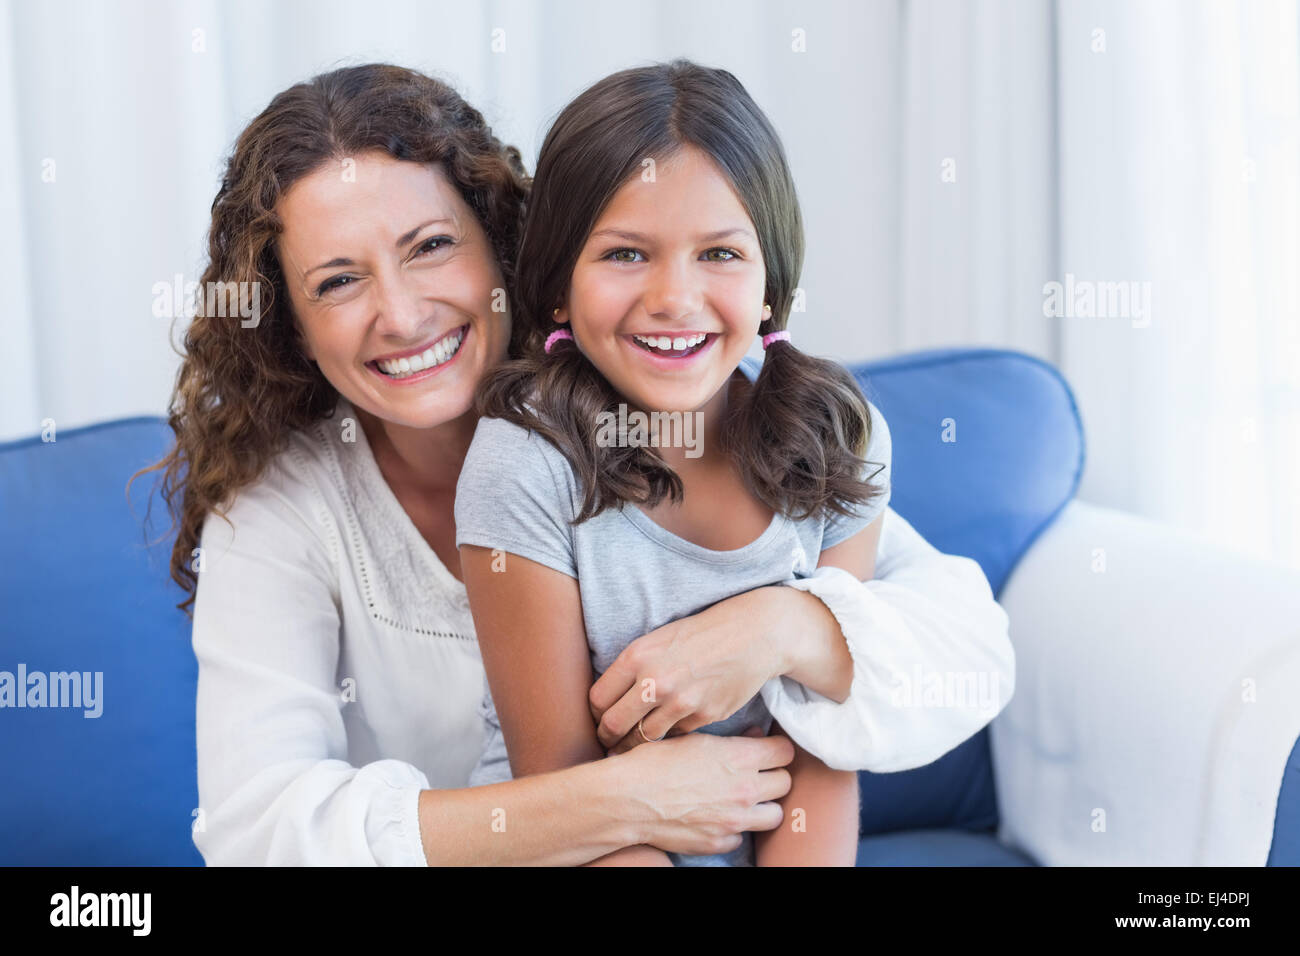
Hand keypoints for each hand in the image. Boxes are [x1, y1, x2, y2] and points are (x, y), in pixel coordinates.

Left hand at [589, 586, 791, 753]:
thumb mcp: (659, 639)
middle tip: (608, 743)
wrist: (753, 634)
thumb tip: (609, 700)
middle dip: (607, 738)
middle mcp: (655, 681)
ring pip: (643, 738)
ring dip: (634, 746)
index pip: (598, 699)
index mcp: (637, 657)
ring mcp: (681, 702)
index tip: (600, 720)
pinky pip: (676, 735)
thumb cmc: (702, 633)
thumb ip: (633, 667)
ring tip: (632, 747)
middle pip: (614, 726)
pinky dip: (670, 736)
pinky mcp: (705, 716)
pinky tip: (670, 732)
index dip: (596, 714)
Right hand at [607, 726, 794, 855]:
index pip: (785, 752)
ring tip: (745, 800)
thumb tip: (756, 738)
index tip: (769, 751)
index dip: (777, 749)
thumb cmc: (655, 762)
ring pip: (775, 814)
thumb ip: (732, 741)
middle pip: (785, 782)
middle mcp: (744, 789)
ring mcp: (735, 820)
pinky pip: (742, 837)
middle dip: (773, 776)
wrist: (627, 798)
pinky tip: (718, 818)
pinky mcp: (720, 841)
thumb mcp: (694, 739)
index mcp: (739, 757)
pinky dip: (735, 829)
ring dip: (764, 806)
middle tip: (756, 774)